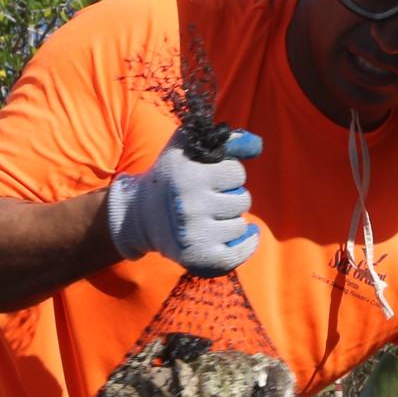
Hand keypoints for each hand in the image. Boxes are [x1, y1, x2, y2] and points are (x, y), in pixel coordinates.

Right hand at [105, 128, 261, 274]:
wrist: (140, 216)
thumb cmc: (170, 176)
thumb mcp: (186, 148)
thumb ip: (222, 139)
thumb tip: (256, 144)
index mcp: (188, 176)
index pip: (236, 173)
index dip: (227, 174)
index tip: (212, 178)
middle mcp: (190, 206)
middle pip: (242, 200)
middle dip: (231, 197)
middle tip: (211, 199)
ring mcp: (195, 235)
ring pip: (240, 226)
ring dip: (231, 220)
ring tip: (211, 217)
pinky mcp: (199, 257)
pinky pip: (238, 253)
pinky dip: (245, 245)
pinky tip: (243, 236)